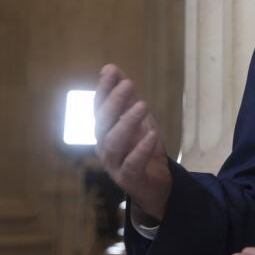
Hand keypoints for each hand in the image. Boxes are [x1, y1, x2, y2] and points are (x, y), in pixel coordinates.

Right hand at [94, 64, 171, 221]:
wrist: (155, 185)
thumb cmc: (143, 149)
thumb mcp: (139, 120)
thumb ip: (127, 98)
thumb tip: (112, 69)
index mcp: (104, 131)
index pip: (99, 107)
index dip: (104, 89)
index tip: (110, 70)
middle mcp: (104, 146)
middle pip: (102, 123)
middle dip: (114, 102)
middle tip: (128, 84)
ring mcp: (114, 164)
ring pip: (113, 143)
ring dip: (127, 123)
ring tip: (142, 106)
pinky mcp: (129, 178)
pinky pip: (132, 164)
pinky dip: (141, 149)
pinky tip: (152, 135)